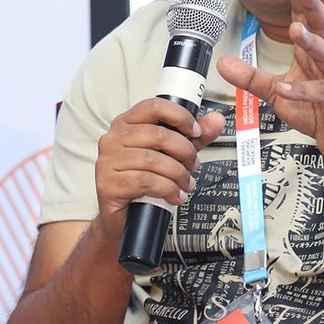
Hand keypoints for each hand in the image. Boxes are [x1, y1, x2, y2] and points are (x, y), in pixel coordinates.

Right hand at [94, 96, 224, 232]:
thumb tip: (215, 120)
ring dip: (178, 174)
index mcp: (126, 124)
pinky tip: (174, 195)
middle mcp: (113, 138)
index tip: (196, 132)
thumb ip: (192, 138)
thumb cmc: (142, 182)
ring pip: (153, 160)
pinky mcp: (107, 183)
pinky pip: (146, 181)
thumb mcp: (171, 155)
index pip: (154, 106)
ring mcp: (107, 161)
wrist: (121, 217)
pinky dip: (167, 189)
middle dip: (184, 152)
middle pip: (158, 135)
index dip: (180, 117)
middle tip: (193, 166)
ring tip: (185, 184)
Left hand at [215, 0, 323, 167]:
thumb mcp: (277, 92)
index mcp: (313, 52)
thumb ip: (251, 77)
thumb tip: (222, 62)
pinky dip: (301, 91)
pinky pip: (320, 94)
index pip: (305, 18)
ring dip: (311, 42)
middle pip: (321, 26)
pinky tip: (283, 87)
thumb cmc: (315, 111)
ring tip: (296, 30)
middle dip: (312, 4)